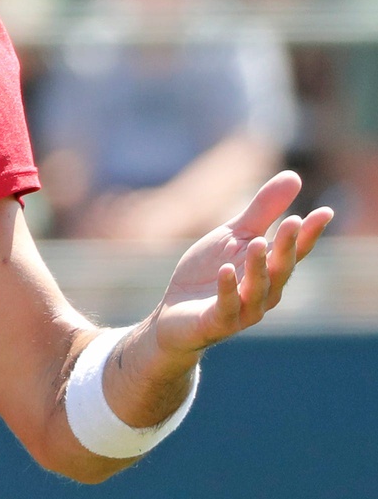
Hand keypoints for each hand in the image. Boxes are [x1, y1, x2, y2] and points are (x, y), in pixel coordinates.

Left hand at [152, 171, 333, 356]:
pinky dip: (228, 288)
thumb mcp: (234, 236)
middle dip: (287, 246)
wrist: (173, 312)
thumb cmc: (209, 272)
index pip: (295, 251)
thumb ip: (262, 211)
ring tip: (258, 241)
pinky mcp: (217, 322)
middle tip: (293, 221)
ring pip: (257, 288)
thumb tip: (295, 176)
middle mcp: (264, 293)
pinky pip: (226, 306)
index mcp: (271, 271)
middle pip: (280, 269)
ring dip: (259, 266)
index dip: (310, 233)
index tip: (325, 212)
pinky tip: (226, 269)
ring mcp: (243, 311)